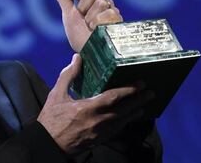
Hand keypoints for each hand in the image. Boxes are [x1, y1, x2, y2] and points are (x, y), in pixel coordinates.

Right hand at [37, 54, 153, 154]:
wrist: (49, 142)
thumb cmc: (52, 118)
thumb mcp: (56, 94)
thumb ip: (68, 75)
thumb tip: (77, 58)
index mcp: (88, 108)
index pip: (114, 97)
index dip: (129, 90)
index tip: (140, 83)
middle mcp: (98, 121)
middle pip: (125, 110)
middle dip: (139, 100)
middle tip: (151, 93)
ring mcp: (101, 132)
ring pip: (124, 121)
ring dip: (135, 112)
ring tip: (144, 105)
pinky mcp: (100, 139)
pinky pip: (118, 129)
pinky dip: (126, 122)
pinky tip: (129, 117)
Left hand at [55, 0, 121, 51]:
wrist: (86, 53)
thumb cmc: (79, 36)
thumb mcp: (69, 16)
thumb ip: (64, 0)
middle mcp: (105, 2)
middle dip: (83, 3)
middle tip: (83, 15)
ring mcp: (113, 11)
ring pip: (99, 2)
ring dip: (89, 17)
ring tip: (90, 27)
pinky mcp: (118, 20)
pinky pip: (106, 14)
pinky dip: (97, 24)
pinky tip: (97, 31)